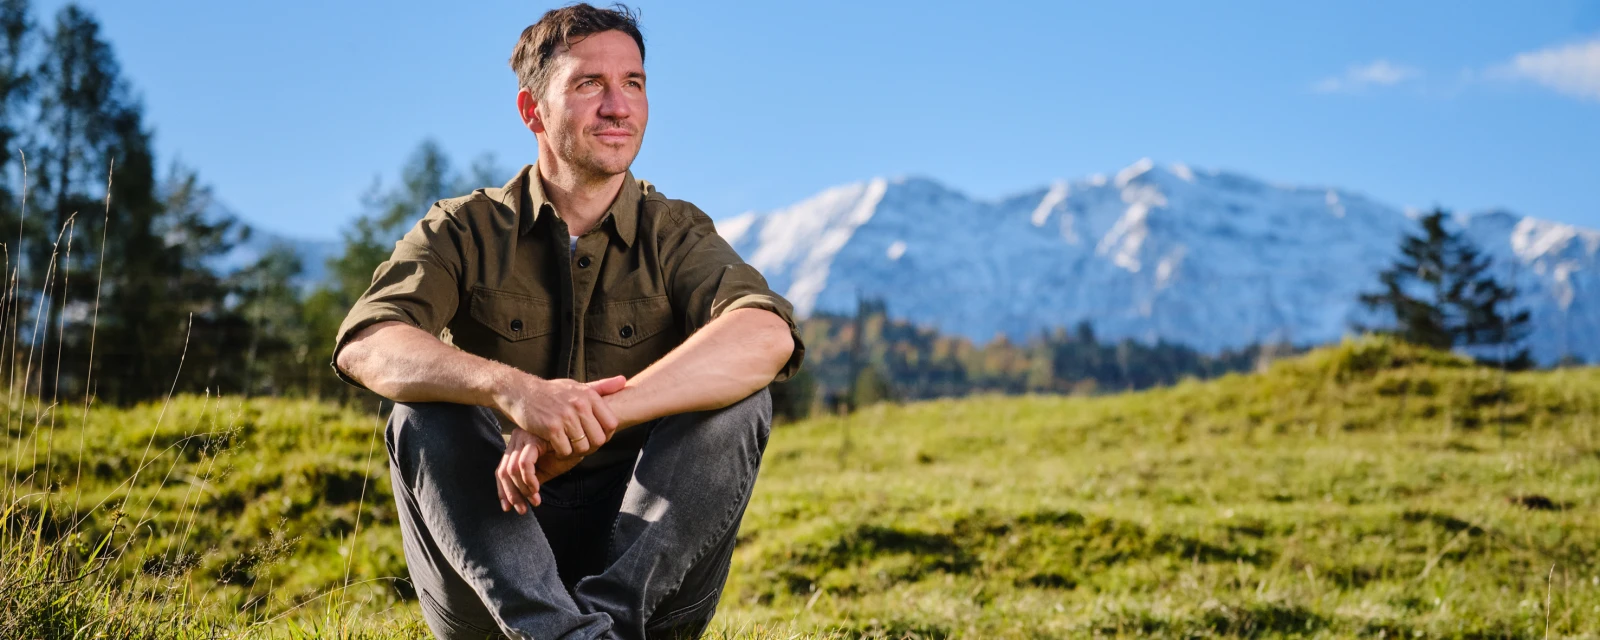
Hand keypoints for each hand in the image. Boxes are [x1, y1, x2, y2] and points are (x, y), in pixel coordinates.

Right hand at [494, 374, 626, 456]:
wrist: (520, 392)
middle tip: (579, 444)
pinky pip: (565, 451)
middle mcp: (580, 405)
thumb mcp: (577, 386)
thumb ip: (602, 387)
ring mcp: (566, 416)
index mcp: (589, 395)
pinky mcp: (551, 428)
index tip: (593, 435)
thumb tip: (624, 381)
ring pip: (582, 447)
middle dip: (590, 446)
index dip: (605, 434)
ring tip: (566, 444)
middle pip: (598, 439)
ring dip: (575, 451)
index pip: (611, 424)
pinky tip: (554, 445)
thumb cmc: (551, 392)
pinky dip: (561, 452)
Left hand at [494, 421, 604, 513]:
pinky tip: (536, 489)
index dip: (503, 491)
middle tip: (523, 510)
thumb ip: (533, 478)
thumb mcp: (548, 467)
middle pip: (503, 471)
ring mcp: (524, 436)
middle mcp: (517, 438)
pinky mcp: (534, 438)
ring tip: (535, 500)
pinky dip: (528, 481)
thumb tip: (518, 498)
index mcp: (518, 444)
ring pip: (511, 470)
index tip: (509, 508)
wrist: (587, 434)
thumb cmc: (569, 449)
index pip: (502, 470)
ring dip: (522, 490)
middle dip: (511, 495)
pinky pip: (524, 464)